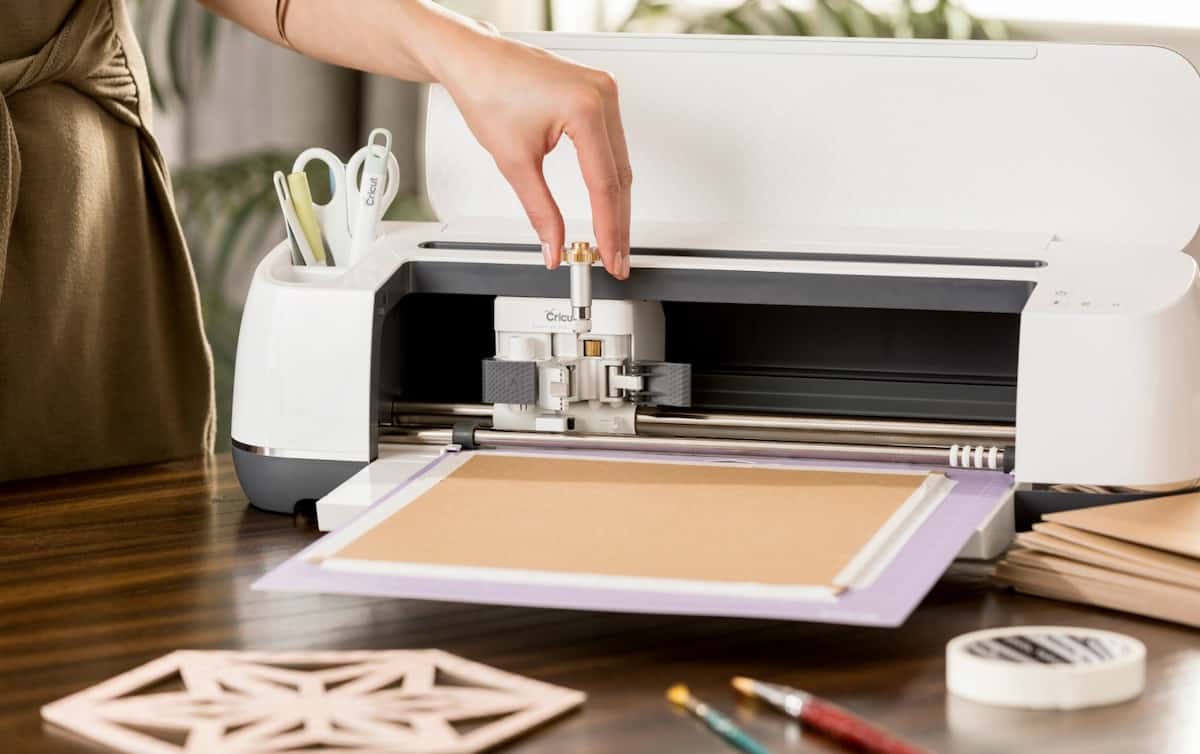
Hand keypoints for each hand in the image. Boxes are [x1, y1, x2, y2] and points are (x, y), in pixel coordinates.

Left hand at [432, 30, 631, 278]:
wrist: (473, 60)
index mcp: (585, 107)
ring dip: (617, 201)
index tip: (609, 256)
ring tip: (613, 238)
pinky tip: (609, 200)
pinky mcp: (598, 93)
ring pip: (620, 161)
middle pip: (620, 175)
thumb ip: (541, 210)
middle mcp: (602, 94)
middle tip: (616, 259)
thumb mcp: (514, 161)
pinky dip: (610, 174)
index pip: (605, 183)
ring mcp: (604, 90)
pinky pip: (613, 143)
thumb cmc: (487, 90)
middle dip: (617, 222)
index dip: (609, 228)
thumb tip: (554, 243)